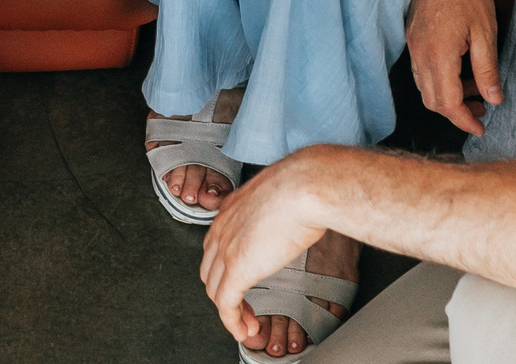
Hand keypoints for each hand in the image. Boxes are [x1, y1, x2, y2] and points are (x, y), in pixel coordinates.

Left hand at [200, 151, 331, 351]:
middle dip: (225, 294)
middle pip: (210, 271)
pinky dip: (233, 322)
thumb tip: (286, 221)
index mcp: (230, 211)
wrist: (304, 186)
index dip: (226, 271)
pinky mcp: (237, 268)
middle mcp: (221, 229)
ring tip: (248, 324)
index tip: (241, 284)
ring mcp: (226, 249)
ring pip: (215, 291)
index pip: (216, 249)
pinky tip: (244, 330)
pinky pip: (226, 305)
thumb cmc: (301, 186)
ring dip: (231, 312)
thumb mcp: (279, 198)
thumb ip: (273, 212)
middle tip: (245, 308)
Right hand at [406, 0, 500, 134]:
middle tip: (482, 111)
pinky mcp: (412, 34)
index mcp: (438, 55)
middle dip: (456, 111)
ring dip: (448, 95)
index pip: (447, 103)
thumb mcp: (486, 32)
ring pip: (425, 86)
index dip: (464, 120)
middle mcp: (419, 53)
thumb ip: (487, 69)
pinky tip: (459, 68)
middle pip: (432, 100)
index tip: (480, 128)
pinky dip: (439, 78)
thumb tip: (493, 99)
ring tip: (475, 88)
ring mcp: (412, 43)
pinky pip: (421, 68)